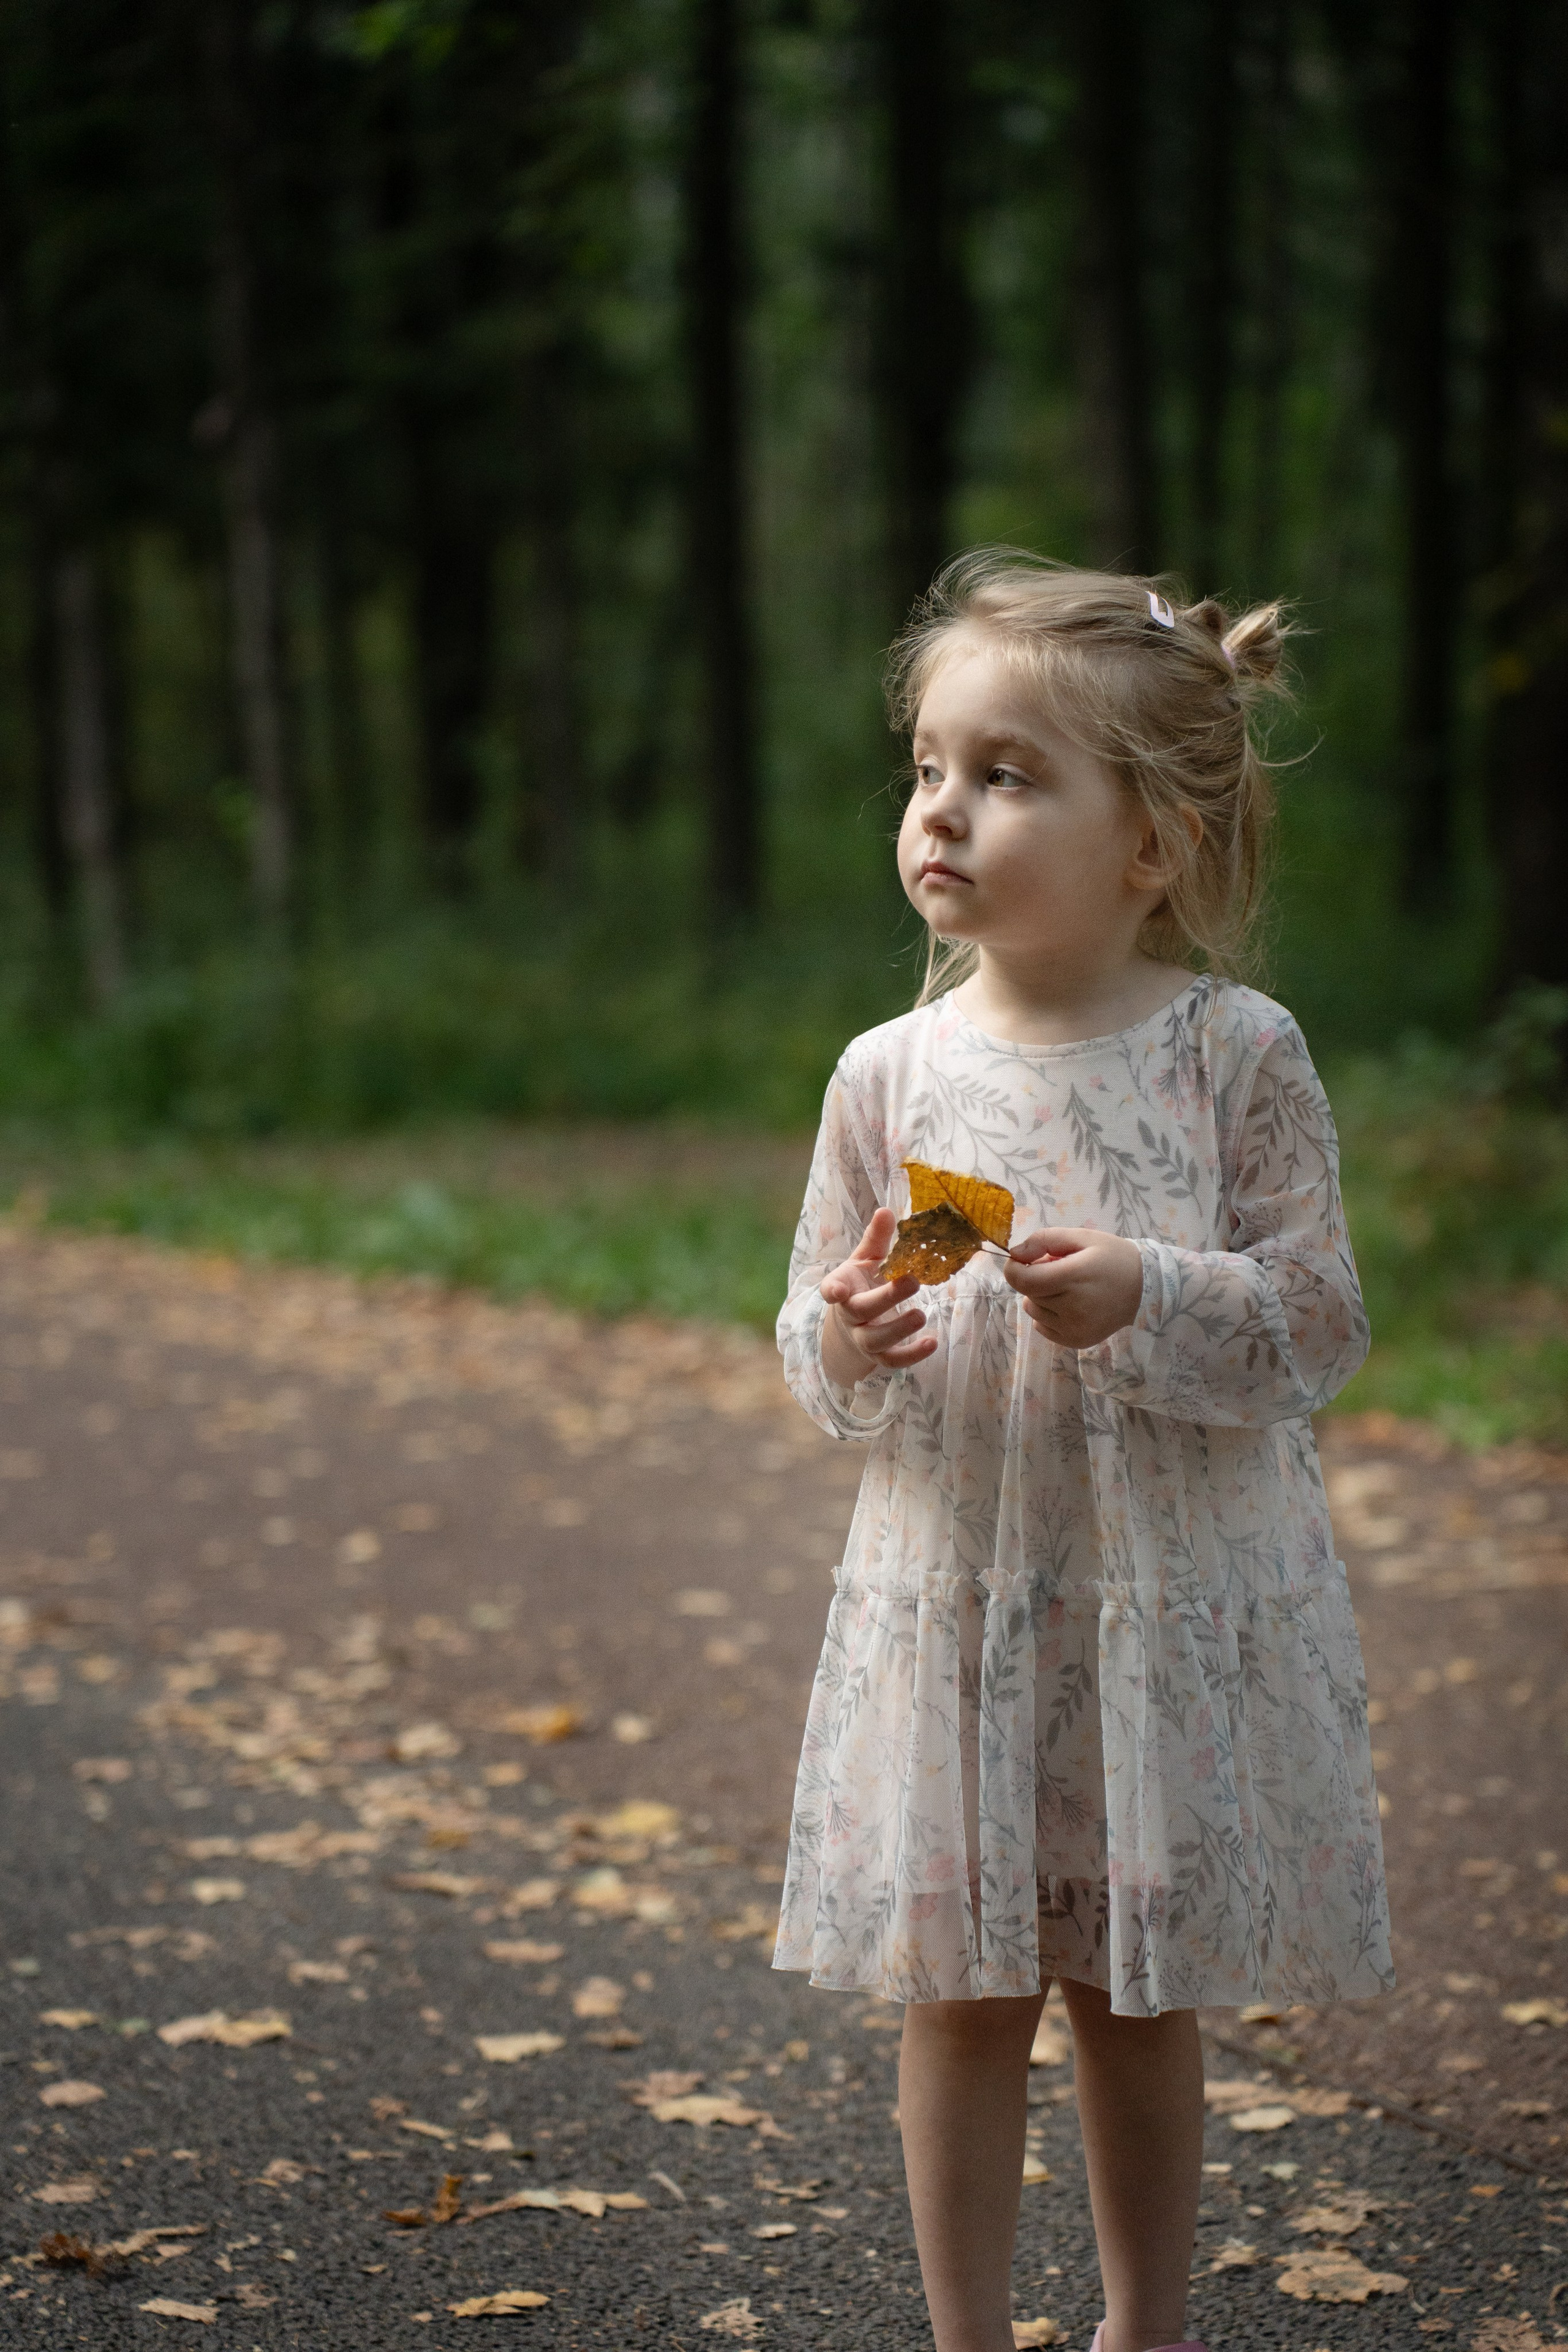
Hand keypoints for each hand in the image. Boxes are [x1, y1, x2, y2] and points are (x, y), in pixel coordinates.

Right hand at [819, 1207, 938, 1386]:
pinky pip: (893, 1360)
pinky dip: (912, 1355)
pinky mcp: (880, 1356)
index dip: (832, 1291)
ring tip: (921, 1314)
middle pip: (862, 1310)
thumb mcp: (866, 1260)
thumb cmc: (862, 1284)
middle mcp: (851, 1315)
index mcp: (843, 1287)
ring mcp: (863, 1338)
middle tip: (913, 1281)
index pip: (831, 1290)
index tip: (837, 1291)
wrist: (853, 1325)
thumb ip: (876, 1239)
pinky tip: (932, 1343)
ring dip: (899, 1328)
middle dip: (886, 1297)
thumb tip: (887, 1211)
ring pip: (876, 1340)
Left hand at [1004, 1226, 1144, 1348]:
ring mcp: (1075, 1329)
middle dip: (1036, 1278)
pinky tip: (1069, 1304)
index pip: (1023, 1280)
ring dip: (1042, 1297)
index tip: (1023, 1260)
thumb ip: (1044, 1240)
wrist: (1145, 1288)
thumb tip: (1013, 1254)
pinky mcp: (1076, 1341)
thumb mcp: (1081, 1237)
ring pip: (1033, 1310)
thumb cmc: (1112, 1258)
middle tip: (1061, 1269)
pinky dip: (1048, 1314)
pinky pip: (1042, 1326)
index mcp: (1074, 1278)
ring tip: (1067, 1287)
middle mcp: (1073, 1308)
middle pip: (1029, 1293)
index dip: (1014, 1269)